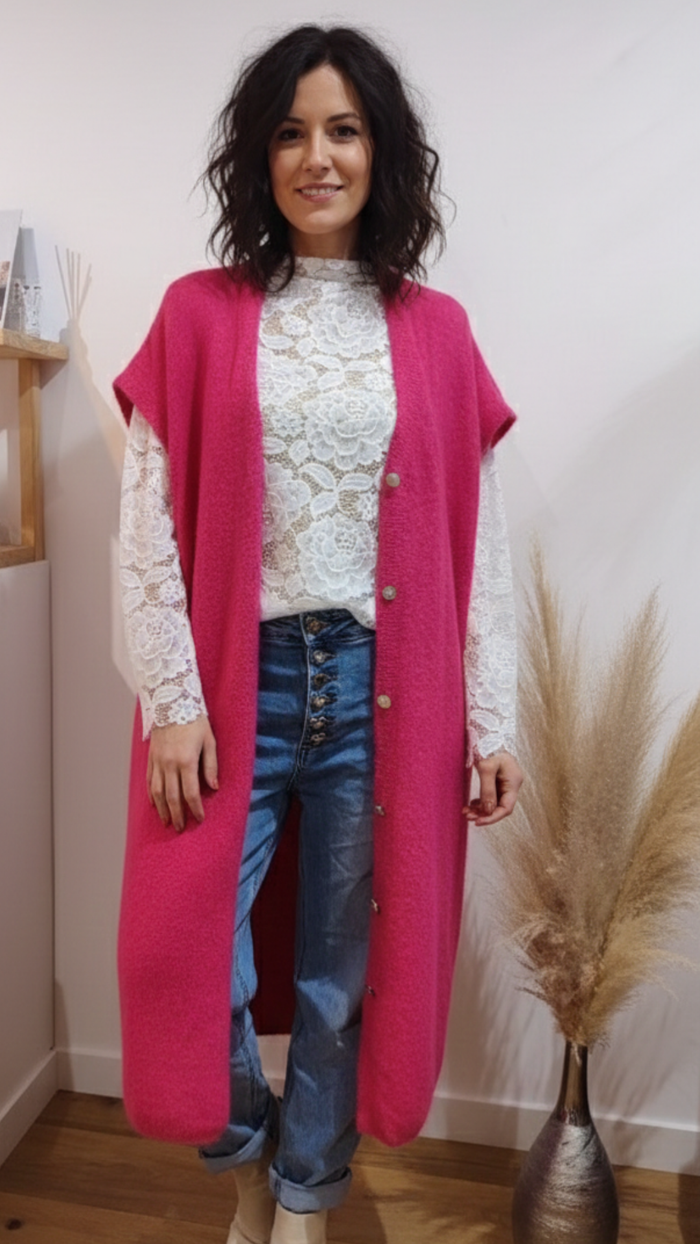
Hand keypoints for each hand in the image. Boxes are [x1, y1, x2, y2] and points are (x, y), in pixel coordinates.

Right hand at [147, 714, 218, 831]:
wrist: (172, 701)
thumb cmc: (195, 720)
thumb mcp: (209, 741)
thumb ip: (211, 766)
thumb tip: (214, 787)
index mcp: (186, 761)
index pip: (190, 793)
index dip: (195, 809)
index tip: (200, 818)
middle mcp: (169, 764)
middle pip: (172, 797)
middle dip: (177, 815)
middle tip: (180, 828)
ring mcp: (158, 761)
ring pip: (157, 792)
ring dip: (162, 809)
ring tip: (166, 821)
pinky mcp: (151, 757)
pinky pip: (149, 780)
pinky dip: (151, 795)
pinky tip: (154, 804)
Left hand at [464, 751, 522, 826]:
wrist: (489, 731)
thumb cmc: (489, 747)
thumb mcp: (486, 768)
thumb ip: (487, 790)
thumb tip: (486, 811)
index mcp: (513, 782)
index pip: (506, 808)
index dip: (492, 818)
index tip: (477, 822)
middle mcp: (512, 784)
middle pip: (499, 807)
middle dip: (483, 814)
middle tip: (466, 815)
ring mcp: (505, 783)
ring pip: (494, 802)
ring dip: (480, 809)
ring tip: (465, 811)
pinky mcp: (498, 780)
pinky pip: (491, 796)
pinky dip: (481, 801)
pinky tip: (471, 804)